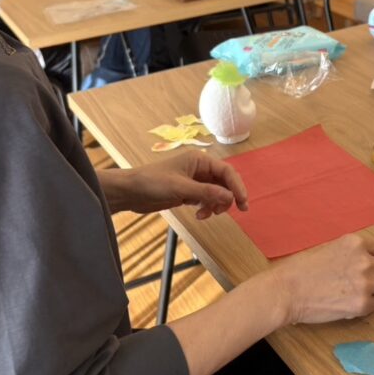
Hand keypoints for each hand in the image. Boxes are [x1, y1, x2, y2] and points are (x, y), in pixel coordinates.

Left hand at [103, 151, 247, 217]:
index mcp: (199, 160)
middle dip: (228, 197)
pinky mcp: (187, 192)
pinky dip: (206, 207)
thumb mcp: (181, 188)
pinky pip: (206, 199)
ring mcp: (194, 181)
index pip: (227, 171)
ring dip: (216, 205)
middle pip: (224, 182)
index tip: (243, 202)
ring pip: (216, 193)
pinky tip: (199, 214)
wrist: (130, 192)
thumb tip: (230, 197)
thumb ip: (207, 192)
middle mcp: (199, 168)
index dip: (237, 186)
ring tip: (206, 214)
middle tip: (232, 211)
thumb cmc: (153, 183)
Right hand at [271, 234, 373, 323]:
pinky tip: (350, 305)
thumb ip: (347, 253)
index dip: (372, 260)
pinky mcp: (362, 304)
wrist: (285, 291)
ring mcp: (365, 282)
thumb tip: (359, 262)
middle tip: (367, 282)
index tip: (363, 268)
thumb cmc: (298, 270)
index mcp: (355, 243)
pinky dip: (366, 306)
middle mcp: (364, 260)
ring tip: (365, 294)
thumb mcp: (327, 249)